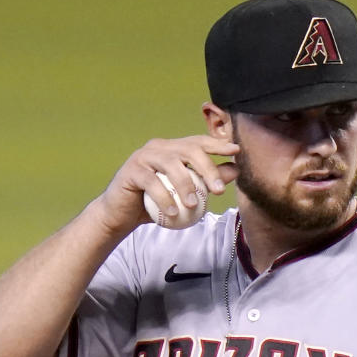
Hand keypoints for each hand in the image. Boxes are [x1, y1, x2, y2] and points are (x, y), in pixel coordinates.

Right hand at [93, 135, 239, 236]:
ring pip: (170, 164)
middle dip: (207, 168)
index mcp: (172, 148)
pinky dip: (165, 198)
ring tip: (194, 204)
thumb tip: (235, 170)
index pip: (198, 142)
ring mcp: (143, 157)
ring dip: (186, 184)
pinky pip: (151, 183)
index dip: (217, 144)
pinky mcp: (131, 171)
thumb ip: (208, 181)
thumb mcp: (186, 194)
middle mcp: (158, 148)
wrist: (121, 214)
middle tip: (219, 190)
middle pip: (188, 150)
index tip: (235, 150)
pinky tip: (173, 213)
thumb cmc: (155, 204)